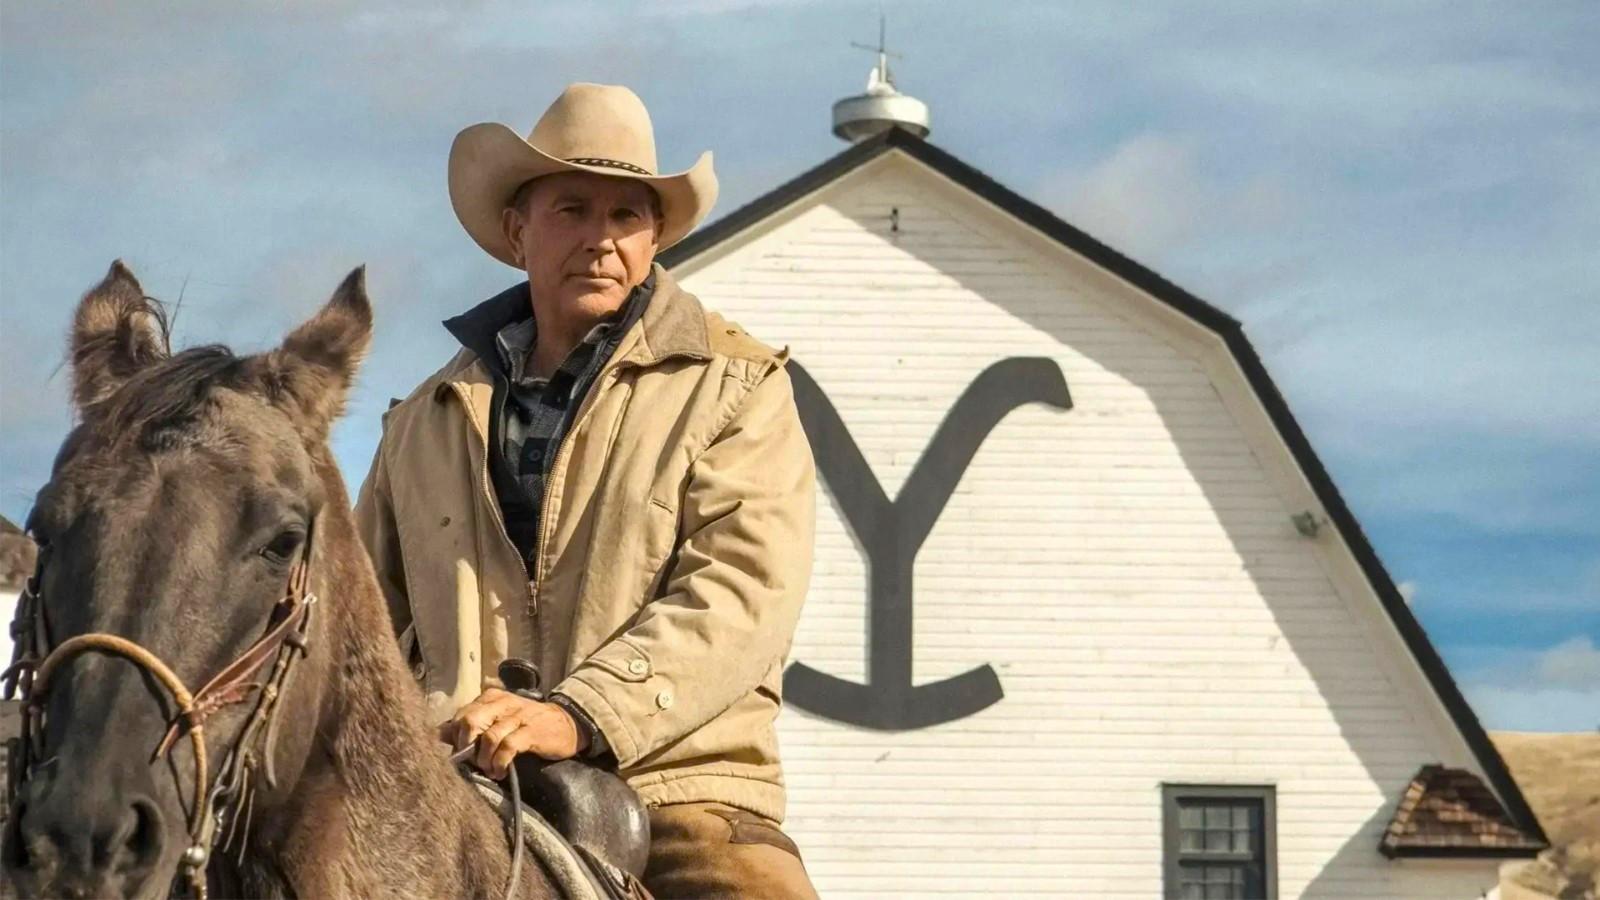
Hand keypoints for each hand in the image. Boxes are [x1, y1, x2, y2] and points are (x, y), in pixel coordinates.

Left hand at [440, 688, 587, 778]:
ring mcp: (518, 716)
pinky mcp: (531, 731)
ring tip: (489, 770)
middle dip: (466, 747)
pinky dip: (499, 762)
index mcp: (491, 698)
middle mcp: (503, 703)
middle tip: (473, 762)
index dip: (455, 738)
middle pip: (469, 721)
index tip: (459, 755)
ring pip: (488, 736)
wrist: (567, 724)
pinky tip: (500, 771)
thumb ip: (473, 726)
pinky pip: (508, 746)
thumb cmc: (528, 725)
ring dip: (484, 760)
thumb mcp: (499, 720)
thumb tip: (440, 735)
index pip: (461, 715)